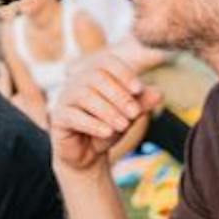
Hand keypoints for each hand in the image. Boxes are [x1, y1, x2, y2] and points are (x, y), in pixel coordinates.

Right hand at [49, 50, 158, 172]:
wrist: (88, 155)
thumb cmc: (108, 128)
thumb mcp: (128, 116)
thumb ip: (141, 103)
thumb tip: (159, 93)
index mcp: (94, 74)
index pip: (106, 62)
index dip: (123, 73)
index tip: (139, 90)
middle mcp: (76, 81)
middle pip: (96, 77)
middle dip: (118, 95)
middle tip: (134, 113)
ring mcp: (65, 98)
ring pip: (85, 95)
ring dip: (108, 110)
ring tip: (124, 125)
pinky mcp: (58, 118)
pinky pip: (73, 116)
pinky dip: (93, 123)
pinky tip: (108, 132)